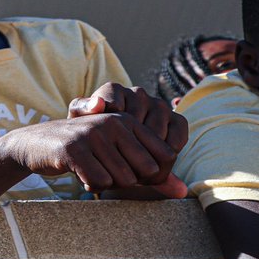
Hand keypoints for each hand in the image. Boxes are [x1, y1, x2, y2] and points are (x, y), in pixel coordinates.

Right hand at [2, 112, 186, 197]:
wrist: (35, 144)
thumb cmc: (84, 153)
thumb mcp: (118, 157)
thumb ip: (152, 174)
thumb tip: (184, 192)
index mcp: (129, 121)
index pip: (165, 157)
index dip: (153, 176)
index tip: (130, 174)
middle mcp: (114, 123)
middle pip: (145, 172)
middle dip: (129, 182)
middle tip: (108, 173)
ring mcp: (93, 134)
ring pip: (123, 179)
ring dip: (107, 184)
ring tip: (92, 172)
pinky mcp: (73, 149)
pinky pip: (99, 181)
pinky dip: (91, 186)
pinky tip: (80, 175)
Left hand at [69, 82, 188, 153]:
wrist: (110, 146)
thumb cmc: (92, 133)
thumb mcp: (80, 122)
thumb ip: (83, 109)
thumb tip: (98, 105)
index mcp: (112, 90)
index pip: (114, 103)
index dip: (111, 128)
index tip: (106, 143)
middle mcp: (137, 93)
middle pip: (137, 120)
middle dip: (128, 146)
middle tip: (121, 165)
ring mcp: (158, 105)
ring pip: (157, 129)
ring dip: (148, 151)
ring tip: (135, 167)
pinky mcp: (176, 118)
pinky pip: (178, 133)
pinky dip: (170, 148)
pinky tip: (155, 162)